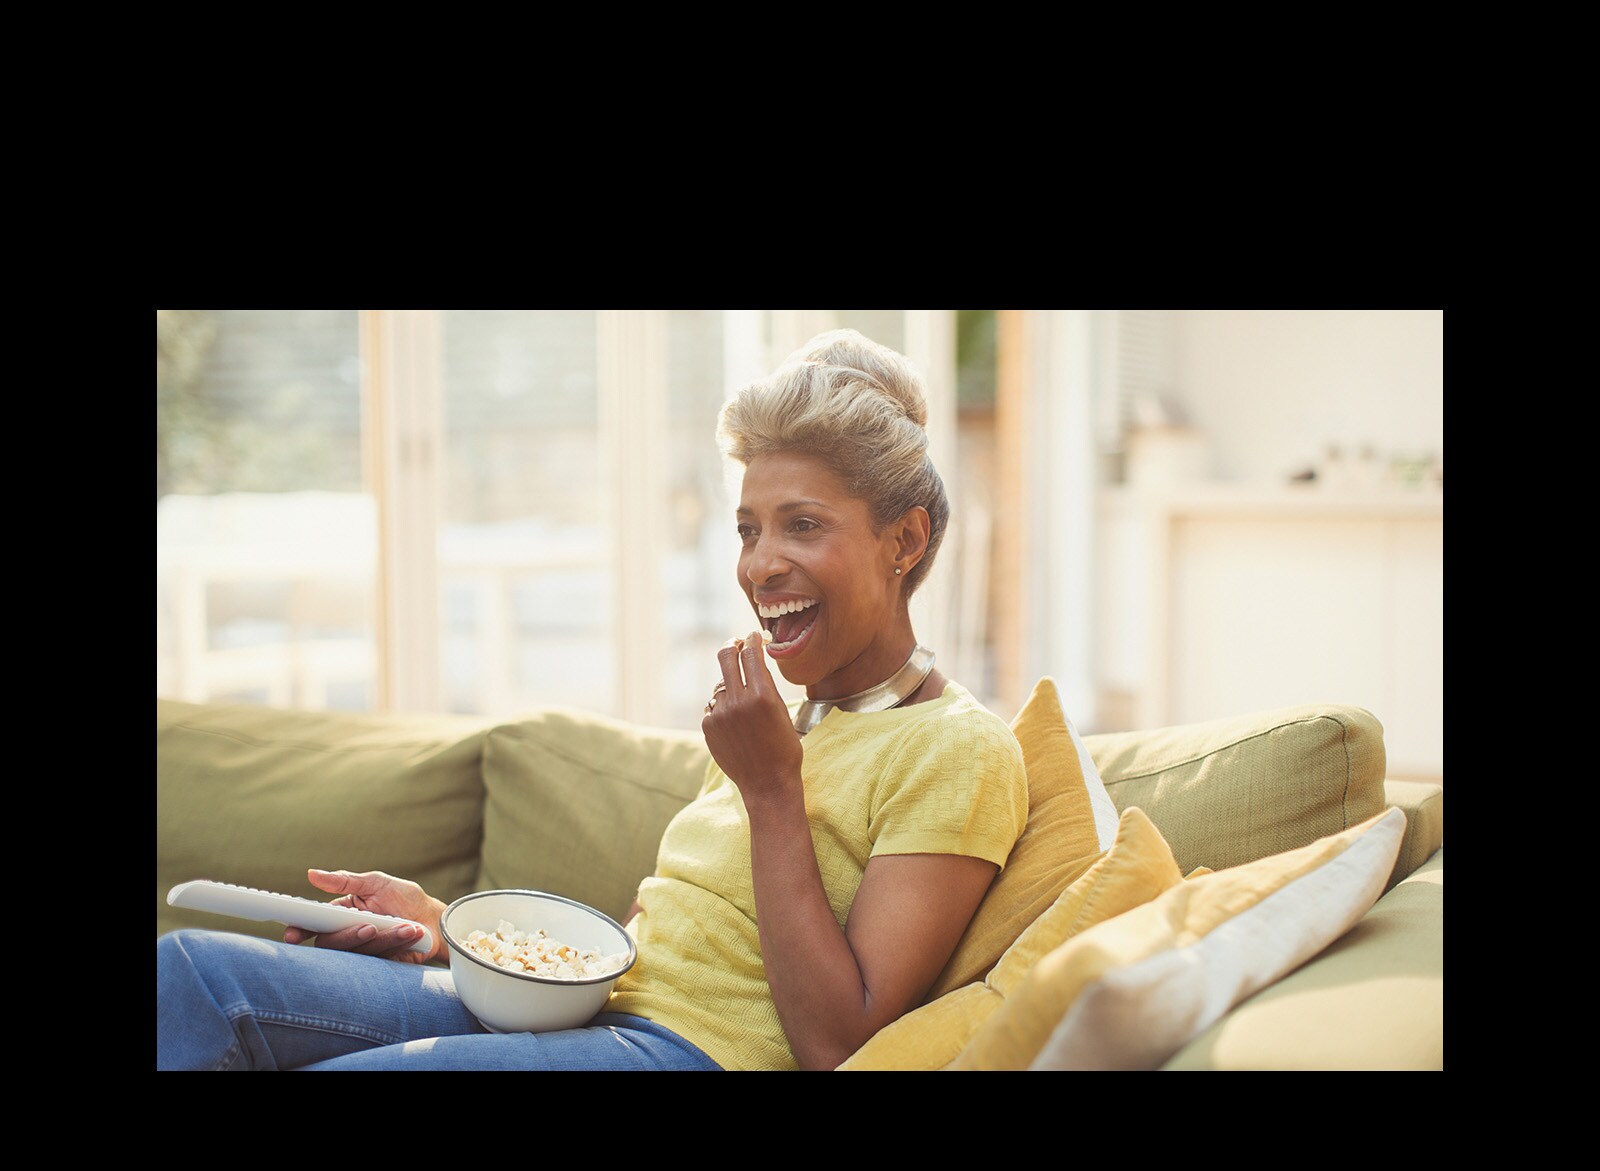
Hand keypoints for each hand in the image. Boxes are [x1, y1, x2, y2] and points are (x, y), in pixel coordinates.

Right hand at [283, 868, 446, 964]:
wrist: (434, 920)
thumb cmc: (404, 898)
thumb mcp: (376, 882)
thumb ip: (345, 882)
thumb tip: (311, 874)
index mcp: (342, 914)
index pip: (314, 925)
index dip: (300, 931)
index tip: (293, 935)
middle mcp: (349, 934)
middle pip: (333, 944)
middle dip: (348, 937)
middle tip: (368, 927)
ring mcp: (365, 952)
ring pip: (359, 952)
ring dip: (384, 938)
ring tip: (404, 925)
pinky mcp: (381, 965)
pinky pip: (381, 959)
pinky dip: (398, 942)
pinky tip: (412, 932)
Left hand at [701, 633, 802, 809]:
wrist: (767, 784)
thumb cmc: (784, 749)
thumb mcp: (783, 712)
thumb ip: (765, 685)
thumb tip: (754, 659)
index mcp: (762, 695)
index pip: (751, 653)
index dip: (752, 640)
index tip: (753, 636)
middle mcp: (738, 701)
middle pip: (726, 656)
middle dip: (732, 646)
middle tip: (737, 645)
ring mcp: (720, 713)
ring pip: (720, 685)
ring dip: (731, 687)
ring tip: (745, 708)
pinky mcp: (709, 726)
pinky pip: (714, 706)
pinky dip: (723, 709)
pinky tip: (736, 726)